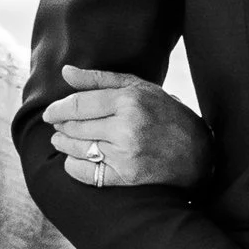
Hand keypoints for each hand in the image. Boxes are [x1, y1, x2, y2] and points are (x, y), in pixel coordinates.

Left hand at [45, 64, 215, 190]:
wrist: (198, 154)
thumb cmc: (167, 115)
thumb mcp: (139, 88)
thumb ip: (100, 79)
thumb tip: (66, 72)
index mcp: (129, 101)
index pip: (79, 104)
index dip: (58, 109)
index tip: (50, 113)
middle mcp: (126, 128)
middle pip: (75, 127)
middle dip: (61, 126)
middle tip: (58, 125)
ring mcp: (125, 155)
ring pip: (77, 149)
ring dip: (63, 145)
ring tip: (62, 140)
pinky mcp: (126, 177)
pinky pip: (86, 173)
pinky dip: (73, 166)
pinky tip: (75, 159)